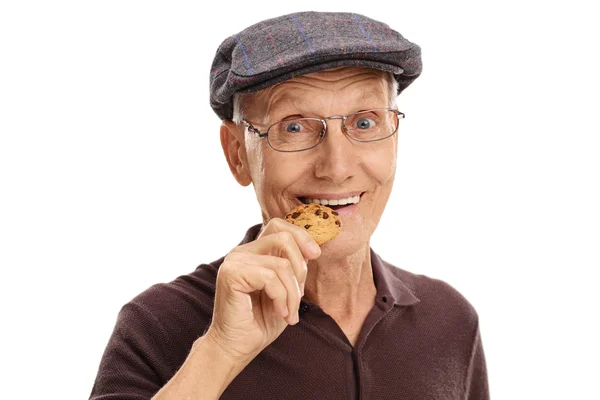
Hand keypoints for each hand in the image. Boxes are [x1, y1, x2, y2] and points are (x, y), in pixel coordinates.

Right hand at [204, 218, 320, 361]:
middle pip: (282, 237)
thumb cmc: (261, 321)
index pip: (278, 225)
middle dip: (300, 266)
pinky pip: (270, 278)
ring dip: (292, 294)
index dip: (301, 235)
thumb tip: (311, 250)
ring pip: (281, 264)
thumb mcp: (286, 289)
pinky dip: (281, 298)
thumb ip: (294, 268)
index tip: (315, 255)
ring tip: (289, 313)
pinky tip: (280, 313)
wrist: (238, 346)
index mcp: (253, 251)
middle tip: (300, 295)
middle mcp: (242, 251)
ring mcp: (234, 261)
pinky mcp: (231, 273)